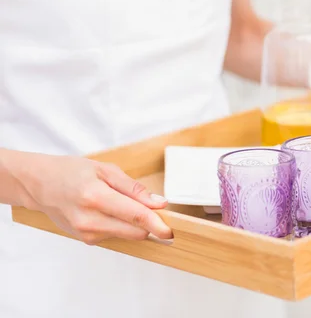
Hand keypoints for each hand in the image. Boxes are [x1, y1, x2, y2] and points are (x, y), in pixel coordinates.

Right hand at [18, 153, 172, 244]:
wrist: (39, 185)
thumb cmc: (70, 172)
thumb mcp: (105, 170)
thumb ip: (134, 188)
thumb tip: (158, 203)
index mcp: (96, 198)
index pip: (135, 216)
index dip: (156, 224)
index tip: (171, 230)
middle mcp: (89, 220)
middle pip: (135, 232)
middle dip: (149, 223)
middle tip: (151, 206)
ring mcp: (86, 233)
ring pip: (127, 235)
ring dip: (133, 223)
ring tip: (118, 202)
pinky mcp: (86, 240)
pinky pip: (116, 235)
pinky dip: (120, 225)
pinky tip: (107, 210)